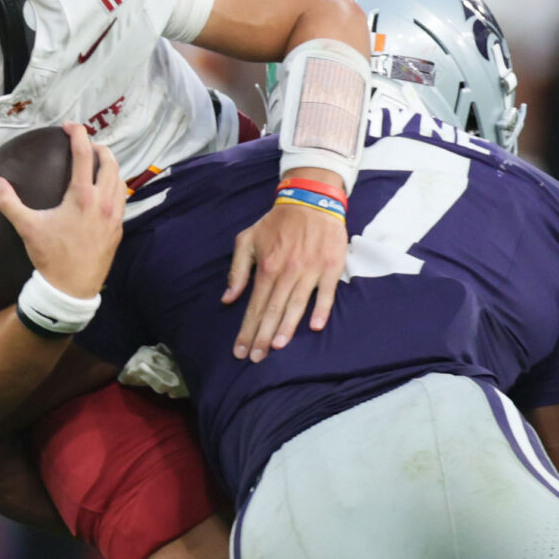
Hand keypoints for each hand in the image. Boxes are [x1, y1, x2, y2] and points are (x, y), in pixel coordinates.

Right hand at [0, 122, 123, 296]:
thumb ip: (9, 203)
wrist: (72, 289)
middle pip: (110, 162)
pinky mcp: (118, 229)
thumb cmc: (51, 257)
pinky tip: (107, 190)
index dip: (78, 134)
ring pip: (120, 180)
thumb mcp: (27, 228)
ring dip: (111, 166)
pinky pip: (122, 199)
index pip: (83, 154)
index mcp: (82, 196)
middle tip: (87, 143)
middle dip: (100, 147)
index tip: (70, 126)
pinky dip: (116, 186)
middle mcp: (103, 202)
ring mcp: (114, 216)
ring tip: (99, 162)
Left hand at [223, 171, 348, 361]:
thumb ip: (237, 270)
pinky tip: (314, 327)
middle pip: (272, 310)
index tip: (240, 351)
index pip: (254, 306)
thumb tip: (228, 298)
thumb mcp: (247, 240)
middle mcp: (287, 271)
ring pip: (296, 305)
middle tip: (255, 358)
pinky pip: (326, 293)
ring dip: (286, 328)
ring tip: (276, 348)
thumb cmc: (277, 222)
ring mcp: (311, 270)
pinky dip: (321, 309)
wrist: (311, 200)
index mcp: (266, 267)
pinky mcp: (331, 267)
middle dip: (262, 337)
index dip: (247, 330)